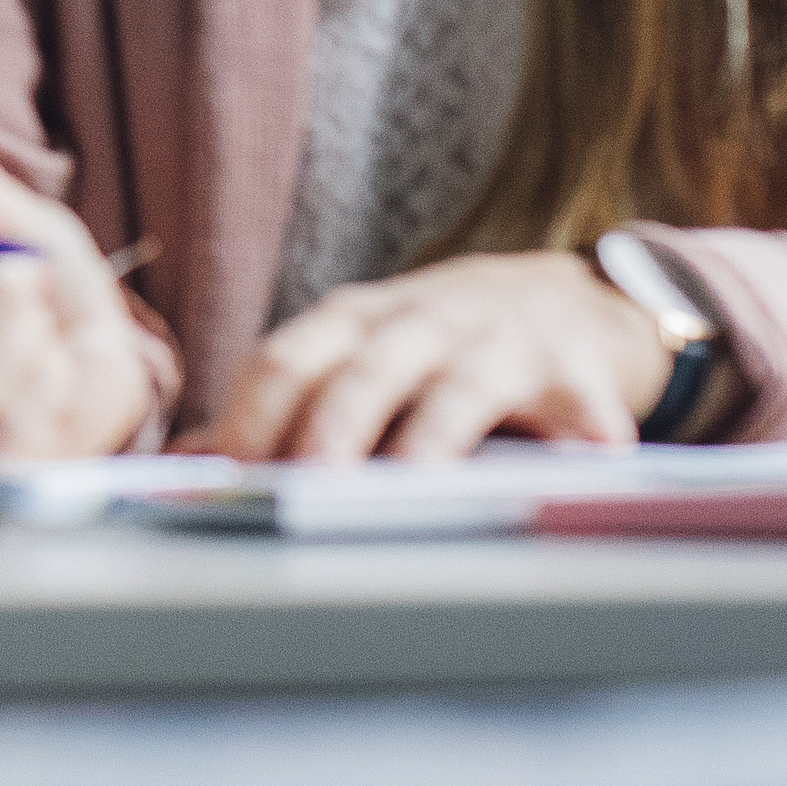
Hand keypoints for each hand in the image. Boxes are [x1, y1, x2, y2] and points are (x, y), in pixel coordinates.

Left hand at [194, 249, 672, 461]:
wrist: (566, 299)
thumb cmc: (437, 344)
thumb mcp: (358, 356)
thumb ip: (285, 401)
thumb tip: (192, 461)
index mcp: (352, 323)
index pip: (286, 360)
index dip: (254, 416)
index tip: (229, 474)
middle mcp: (418, 323)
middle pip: (363, 374)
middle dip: (332, 428)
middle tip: (311, 486)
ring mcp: (497, 342)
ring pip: (457, 389)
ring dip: (435, 436)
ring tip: (419, 483)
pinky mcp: (574, 369)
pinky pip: (580, 400)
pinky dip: (588, 426)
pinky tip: (594, 457)